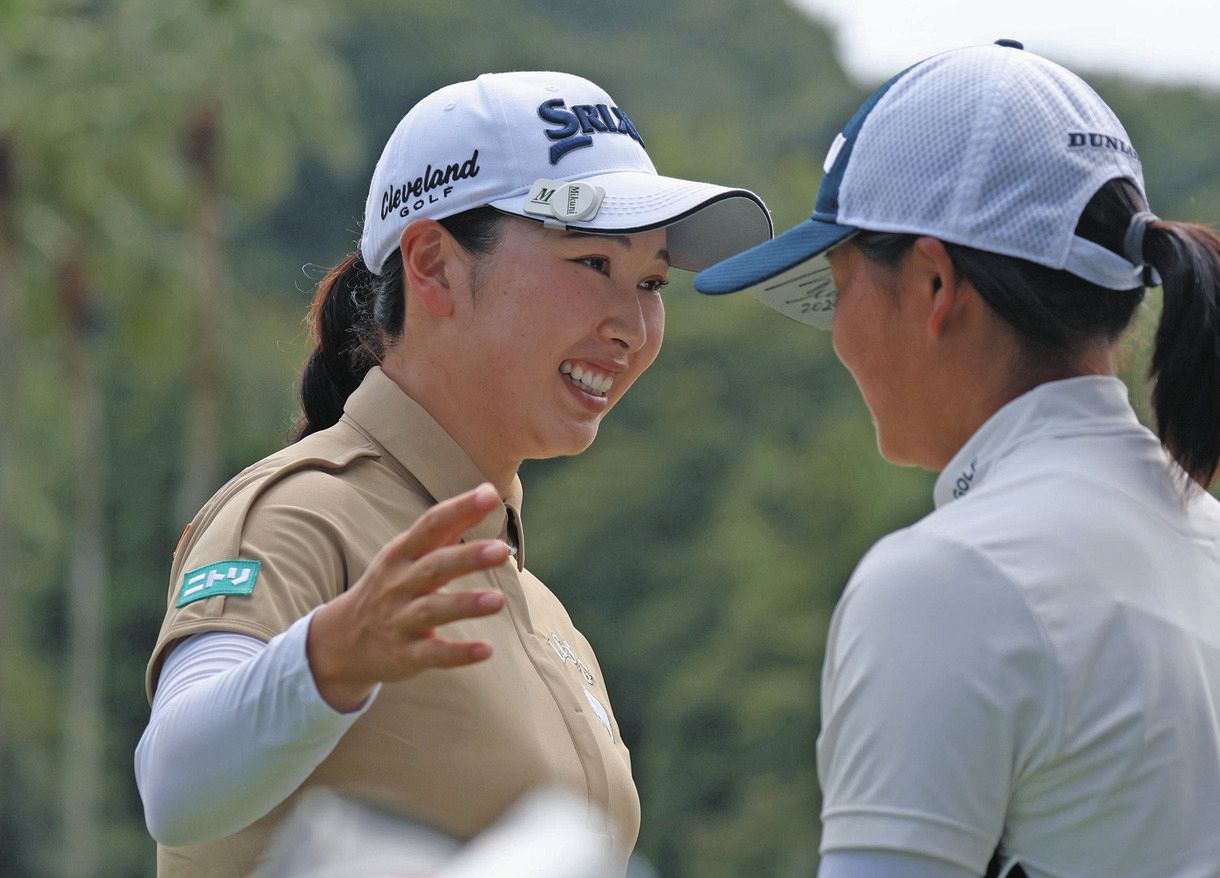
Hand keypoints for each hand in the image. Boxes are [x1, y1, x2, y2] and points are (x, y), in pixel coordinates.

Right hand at [306, 483, 510, 711]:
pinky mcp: (405, 654)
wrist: (341, 641)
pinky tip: (486, 651)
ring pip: (432, 610)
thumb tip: (486, 494)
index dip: (460, 508)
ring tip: (499, 600)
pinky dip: (458, 654)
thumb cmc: (389, 587)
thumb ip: (449, 528)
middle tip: (500, 550)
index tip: (490, 494)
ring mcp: (399, 620)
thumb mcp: (408, 555)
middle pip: (434, 567)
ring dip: (465, 605)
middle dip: (467, 557)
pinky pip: (432, 654)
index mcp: (402, 554)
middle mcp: (399, 584)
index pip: (431, 525)